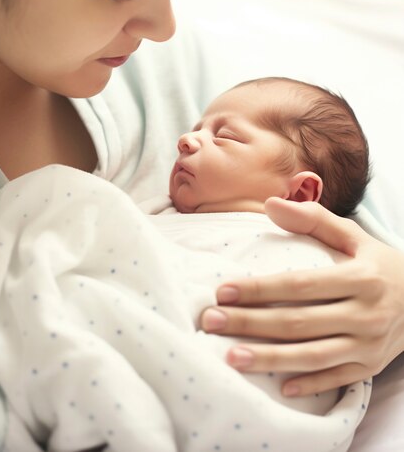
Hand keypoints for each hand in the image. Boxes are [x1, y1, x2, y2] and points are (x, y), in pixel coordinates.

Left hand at [200, 197, 403, 396]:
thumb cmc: (378, 263)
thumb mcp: (353, 235)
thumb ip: (313, 219)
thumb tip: (269, 204)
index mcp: (361, 277)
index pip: (301, 284)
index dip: (260, 288)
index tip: (223, 290)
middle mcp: (367, 313)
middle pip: (299, 322)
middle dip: (251, 323)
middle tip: (212, 321)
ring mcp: (370, 345)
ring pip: (313, 356)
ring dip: (270, 359)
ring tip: (231, 357)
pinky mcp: (371, 366)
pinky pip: (336, 379)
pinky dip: (309, 384)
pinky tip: (278, 386)